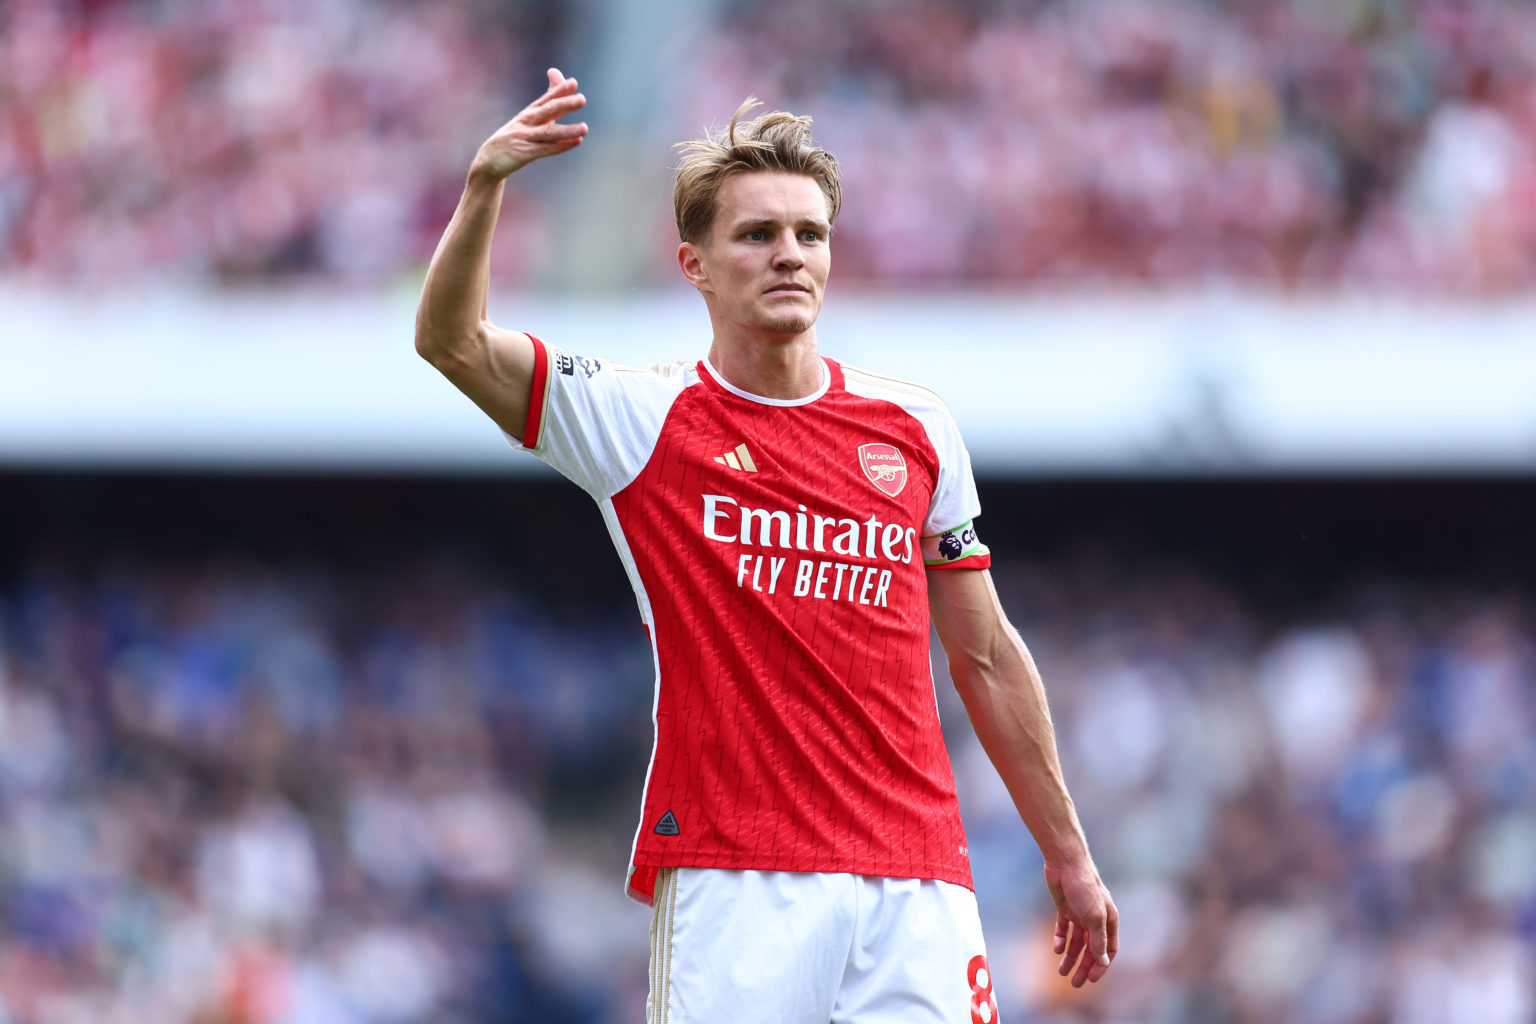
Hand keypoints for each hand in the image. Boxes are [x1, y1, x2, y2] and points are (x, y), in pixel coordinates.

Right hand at [470, 67, 588, 181]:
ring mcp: (524, 137)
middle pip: (548, 110)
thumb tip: (555, 70)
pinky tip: (576, 142)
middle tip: (582, 100)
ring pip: (549, 132)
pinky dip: (561, 146)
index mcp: (530, 112)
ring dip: (567, 130)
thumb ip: (549, 98)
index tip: (574, 83)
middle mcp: (527, 121)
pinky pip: (545, 149)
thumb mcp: (531, 116)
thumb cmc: (516, 135)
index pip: (547, 98)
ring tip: (585, 128)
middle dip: (565, 104)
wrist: (490, 159)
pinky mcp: (523, 153)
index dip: (560, 90)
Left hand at [1044, 859, 1117, 986]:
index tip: (1091, 979)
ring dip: (1070, 957)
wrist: (1065, 863)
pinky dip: (1060, 939)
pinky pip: (1063, 929)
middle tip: (1074, 983)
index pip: (1108, 950)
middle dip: (1083, 966)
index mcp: (1109, 920)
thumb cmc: (1085, 887)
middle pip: (1091, 949)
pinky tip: (1056, 949)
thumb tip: (1103, 962)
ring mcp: (1079, 913)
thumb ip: (1098, 940)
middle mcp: (1095, 919)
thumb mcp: (1095, 917)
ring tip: (1061, 971)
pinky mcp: (1064, 908)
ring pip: (1076, 941)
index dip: (1101, 966)